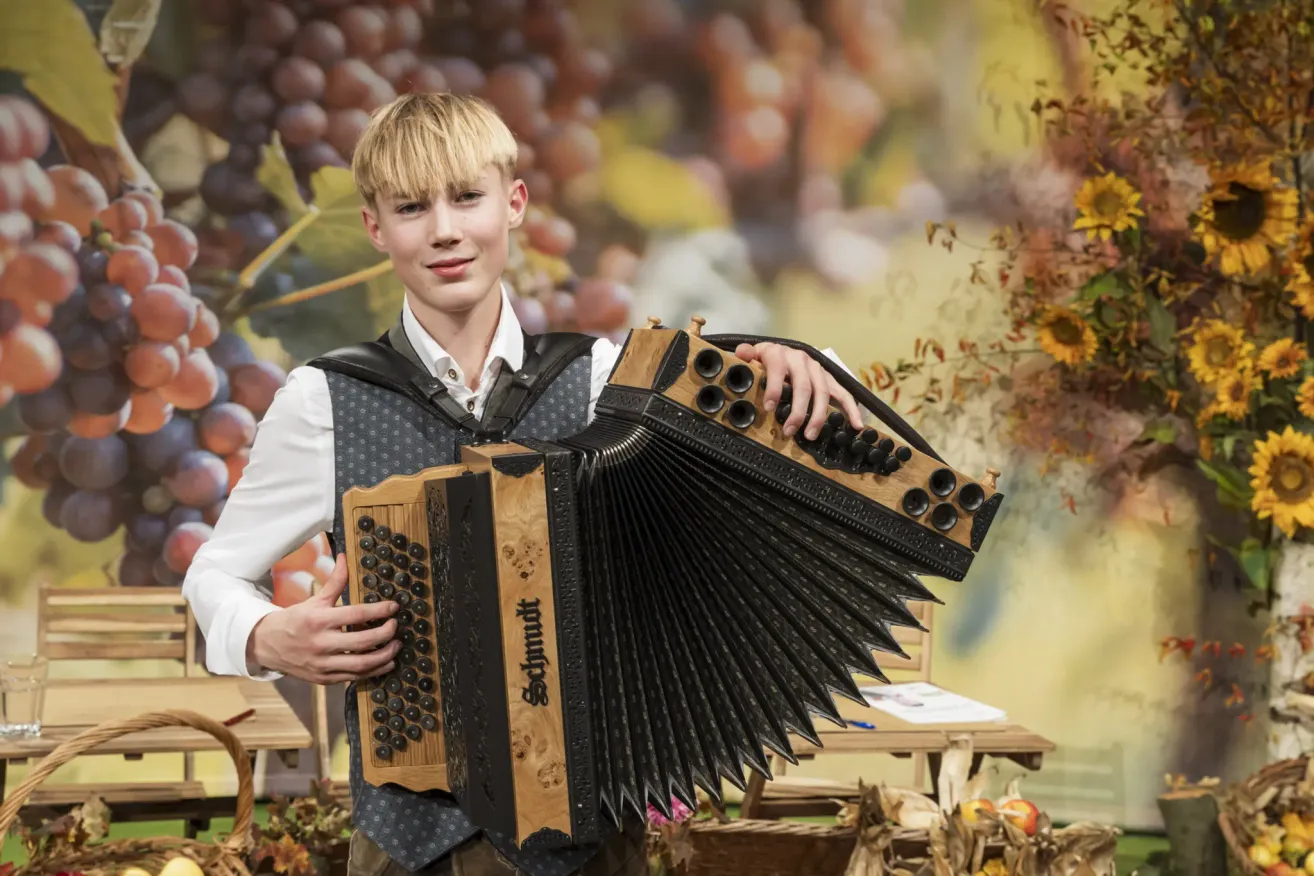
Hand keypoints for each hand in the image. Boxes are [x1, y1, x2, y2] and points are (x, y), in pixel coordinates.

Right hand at [247, 554, 400, 683]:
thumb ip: (334, 582)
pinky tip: (386, 663)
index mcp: (318, 620)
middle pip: (363, 642)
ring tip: (396, 646)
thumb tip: (345, 557)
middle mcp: (321, 643)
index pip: (356, 614)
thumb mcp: (314, 600)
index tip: (394, 607)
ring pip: (361, 664)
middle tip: (396, 627)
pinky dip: (373, 671)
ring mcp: (322, 664)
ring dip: (385, 656)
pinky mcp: (324, 678)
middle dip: (385, 634)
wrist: (267, 646)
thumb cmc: (295, 620)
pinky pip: (354, 677)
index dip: (379, 611)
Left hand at [734, 342, 863, 440]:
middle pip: (803, 386)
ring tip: (810, 435)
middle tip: (790, 431)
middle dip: (798, 411)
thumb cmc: (765, 359)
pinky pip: (843, 393)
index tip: (771, 407)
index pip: (778, 370)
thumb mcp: (754, 355)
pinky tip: (856, 424)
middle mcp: (801, 360)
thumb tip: (742, 353)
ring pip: (823, 393)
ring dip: (818, 415)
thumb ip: (747, 355)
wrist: (781, 351)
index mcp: (780, 354)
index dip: (775, 388)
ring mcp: (817, 369)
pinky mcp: (828, 378)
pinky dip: (851, 409)